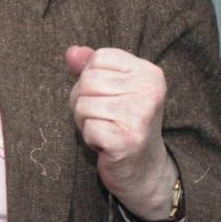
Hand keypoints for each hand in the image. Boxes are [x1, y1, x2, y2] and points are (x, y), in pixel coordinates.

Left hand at [66, 46, 178, 220]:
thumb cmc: (123, 122)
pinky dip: (90, 137)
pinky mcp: (127, 140)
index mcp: (148, 72)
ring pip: (83, 104)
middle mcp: (149, 90)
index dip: (92, 78)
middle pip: (88, 81)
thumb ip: (90, 67)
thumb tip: (71, 52)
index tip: (108, 97)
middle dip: (84, 101)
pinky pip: (88, 127)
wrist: (144, 169)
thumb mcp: (111, 88)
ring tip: (105, 129)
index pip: (99, 58)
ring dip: (85, 120)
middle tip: (103, 118)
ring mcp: (140, 115)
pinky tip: (106, 143)